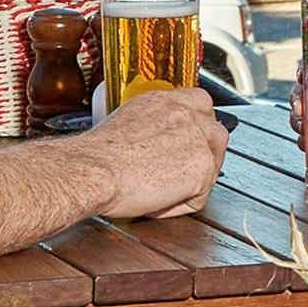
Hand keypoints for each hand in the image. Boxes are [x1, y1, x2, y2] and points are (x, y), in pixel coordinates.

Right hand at [77, 87, 226, 220]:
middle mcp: (187, 114)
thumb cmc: (97, 155)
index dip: (196, 129)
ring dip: (194, 182)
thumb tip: (157, 141)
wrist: (92, 170)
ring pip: (212, 166)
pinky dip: (179, 206)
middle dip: (203, 157)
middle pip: (215, 135)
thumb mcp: (126, 121)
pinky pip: (199, 197)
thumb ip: (153, 125)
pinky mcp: (202, 168)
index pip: (201, 104)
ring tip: (162, 190)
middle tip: (175, 175)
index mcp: (167, 100)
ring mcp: (199, 140)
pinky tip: (156, 201)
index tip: (185, 144)